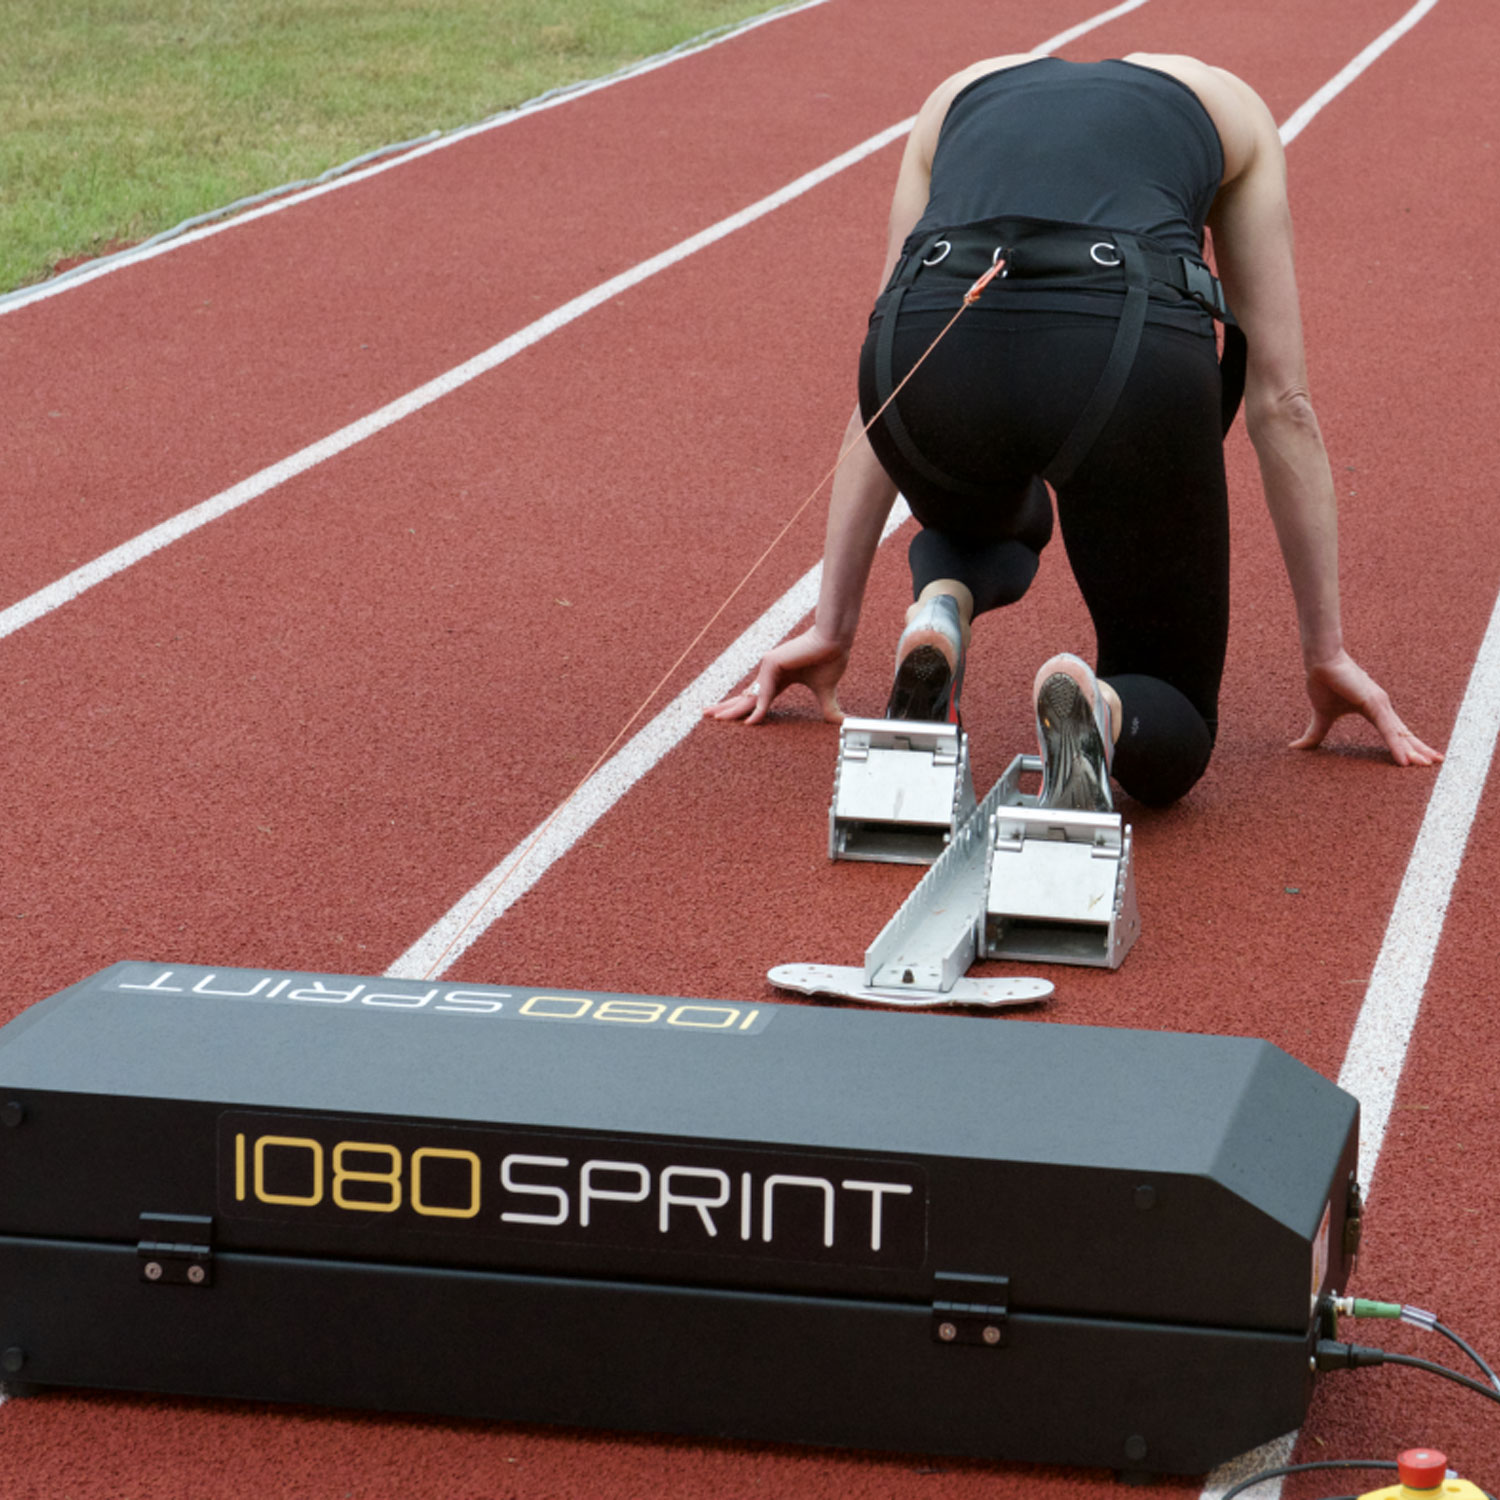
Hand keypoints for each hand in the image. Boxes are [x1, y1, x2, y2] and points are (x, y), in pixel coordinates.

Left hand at [702, 627, 849, 725]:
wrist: (835, 642)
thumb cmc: (831, 659)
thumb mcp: (825, 691)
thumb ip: (828, 708)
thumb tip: (841, 723)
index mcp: (780, 680)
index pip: (757, 698)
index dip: (745, 708)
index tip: (731, 717)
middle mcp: (770, 673)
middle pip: (745, 696)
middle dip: (726, 707)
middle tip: (707, 715)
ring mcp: (769, 667)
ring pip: (749, 695)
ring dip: (732, 709)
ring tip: (715, 718)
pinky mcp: (772, 663)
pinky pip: (764, 692)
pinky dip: (759, 707)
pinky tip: (750, 721)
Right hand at [1292, 651, 1443, 765]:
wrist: (1319, 662)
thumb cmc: (1322, 682)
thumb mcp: (1322, 715)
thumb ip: (1316, 733)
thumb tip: (1296, 747)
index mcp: (1373, 709)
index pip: (1394, 731)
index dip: (1406, 744)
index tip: (1418, 758)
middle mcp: (1382, 706)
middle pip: (1404, 733)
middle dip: (1420, 749)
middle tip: (1437, 762)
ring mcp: (1380, 704)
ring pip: (1400, 733)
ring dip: (1414, 751)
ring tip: (1427, 765)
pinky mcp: (1374, 703)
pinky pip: (1388, 730)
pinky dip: (1397, 746)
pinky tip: (1405, 760)